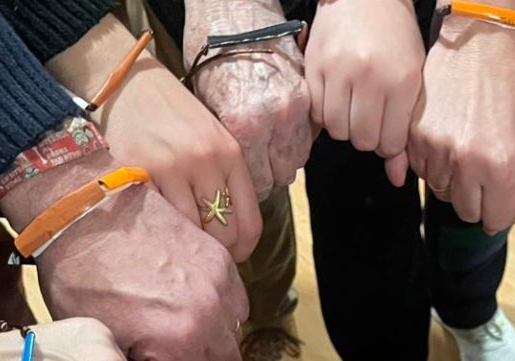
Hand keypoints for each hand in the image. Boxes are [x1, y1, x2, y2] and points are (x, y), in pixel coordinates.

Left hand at [1, 151, 247, 360]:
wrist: (88, 209)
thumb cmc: (81, 278)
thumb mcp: (100, 342)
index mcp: (177, 344)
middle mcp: (210, 318)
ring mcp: (221, 288)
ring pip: (235, 344)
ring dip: (212, 349)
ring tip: (177, 335)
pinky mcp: (224, 263)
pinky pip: (238, 308)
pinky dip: (220, 317)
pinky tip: (189, 308)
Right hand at [55, 16, 261, 257]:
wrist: (125, 81)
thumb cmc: (170, 113)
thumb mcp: (211, 138)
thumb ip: (225, 178)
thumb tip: (232, 232)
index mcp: (230, 155)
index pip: (250, 223)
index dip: (242, 251)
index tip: (231, 259)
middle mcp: (206, 162)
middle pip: (223, 235)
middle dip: (215, 254)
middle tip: (201, 257)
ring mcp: (172, 168)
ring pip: (191, 233)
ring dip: (186, 247)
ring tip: (178, 246)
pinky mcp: (139, 173)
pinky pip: (158, 220)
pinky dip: (159, 232)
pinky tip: (155, 229)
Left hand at [186, 0, 310, 199]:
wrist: (234, 10)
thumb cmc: (210, 51)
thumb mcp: (206, 103)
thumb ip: (227, 143)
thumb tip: (237, 172)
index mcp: (243, 127)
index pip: (256, 183)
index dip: (249, 188)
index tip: (243, 185)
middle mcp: (274, 121)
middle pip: (280, 176)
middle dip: (268, 175)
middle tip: (255, 168)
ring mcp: (295, 108)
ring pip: (298, 158)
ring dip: (284, 159)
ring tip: (268, 149)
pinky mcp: (308, 95)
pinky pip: (307, 135)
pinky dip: (296, 138)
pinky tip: (280, 129)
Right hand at [306, 0, 423, 184]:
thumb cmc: (396, 38)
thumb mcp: (412, 81)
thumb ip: (405, 132)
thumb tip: (398, 180)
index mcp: (401, 81)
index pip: (389, 143)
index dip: (388, 143)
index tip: (388, 129)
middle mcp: (369, 77)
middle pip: (362, 140)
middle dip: (367, 136)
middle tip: (371, 115)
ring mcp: (339, 71)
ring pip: (338, 130)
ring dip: (346, 126)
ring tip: (354, 106)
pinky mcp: (314, 67)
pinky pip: (317, 113)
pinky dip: (327, 113)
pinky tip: (337, 97)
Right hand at [409, 21, 514, 230]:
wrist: (477, 48)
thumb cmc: (507, 90)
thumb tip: (512, 212)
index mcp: (502, 167)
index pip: (499, 220)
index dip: (504, 210)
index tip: (505, 198)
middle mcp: (467, 164)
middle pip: (469, 214)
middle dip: (480, 200)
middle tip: (485, 176)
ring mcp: (437, 153)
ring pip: (443, 195)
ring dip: (455, 183)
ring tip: (466, 153)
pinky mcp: (415, 140)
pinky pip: (423, 173)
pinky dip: (435, 166)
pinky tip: (448, 144)